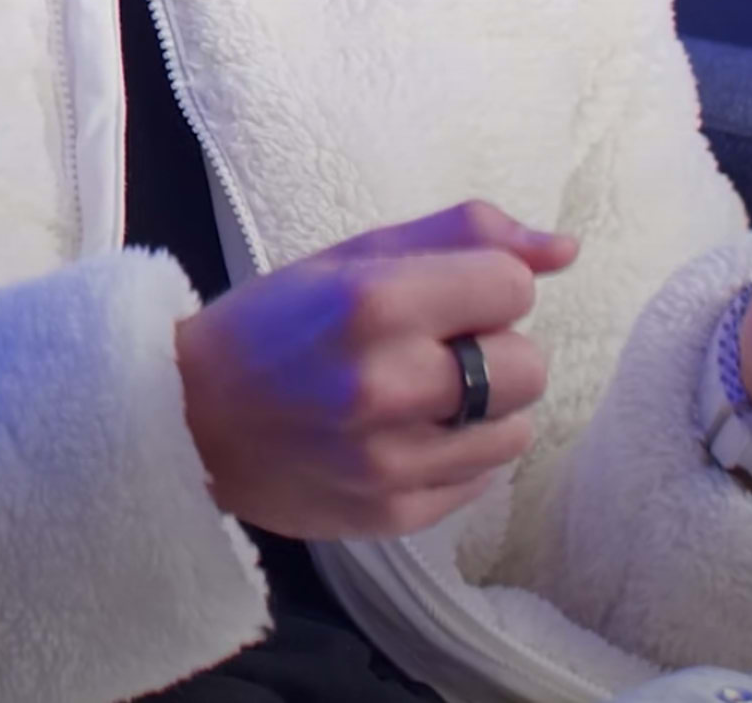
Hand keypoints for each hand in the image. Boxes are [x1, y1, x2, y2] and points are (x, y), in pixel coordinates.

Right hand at [173, 201, 580, 539]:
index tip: (439, 298)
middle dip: (492, 350)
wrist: (186, 424)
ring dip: (481, 409)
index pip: (513, 287)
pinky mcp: (394, 514)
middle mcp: (387, 386)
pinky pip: (482, 480)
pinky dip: (456, 456)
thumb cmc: (272, 325)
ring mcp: (392, 460)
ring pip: (516, 431)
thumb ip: (461, 236)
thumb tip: (565, 250)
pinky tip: (403, 437)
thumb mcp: (350, 257)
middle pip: (528, 365)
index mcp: (374, 304)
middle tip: (431, 351)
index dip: (483, 287)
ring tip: (419, 399)